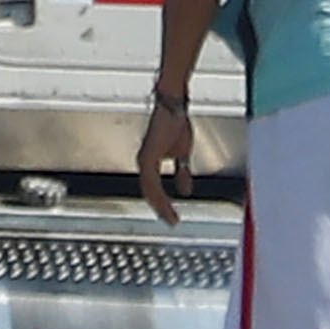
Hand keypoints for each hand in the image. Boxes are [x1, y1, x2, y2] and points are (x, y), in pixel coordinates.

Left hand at [137, 103, 193, 220]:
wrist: (173, 107)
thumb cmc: (175, 124)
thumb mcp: (182, 154)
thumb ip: (182, 173)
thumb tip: (185, 191)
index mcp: (150, 164)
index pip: (154, 190)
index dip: (162, 204)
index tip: (172, 217)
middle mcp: (144, 164)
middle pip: (150, 193)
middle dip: (161, 209)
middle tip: (172, 222)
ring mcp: (144, 161)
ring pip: (149, 190)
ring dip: (160, 205)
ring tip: (170, 217)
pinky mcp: (148, 157)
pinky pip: (152, 181)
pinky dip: (159, 194)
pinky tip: (166, 203)